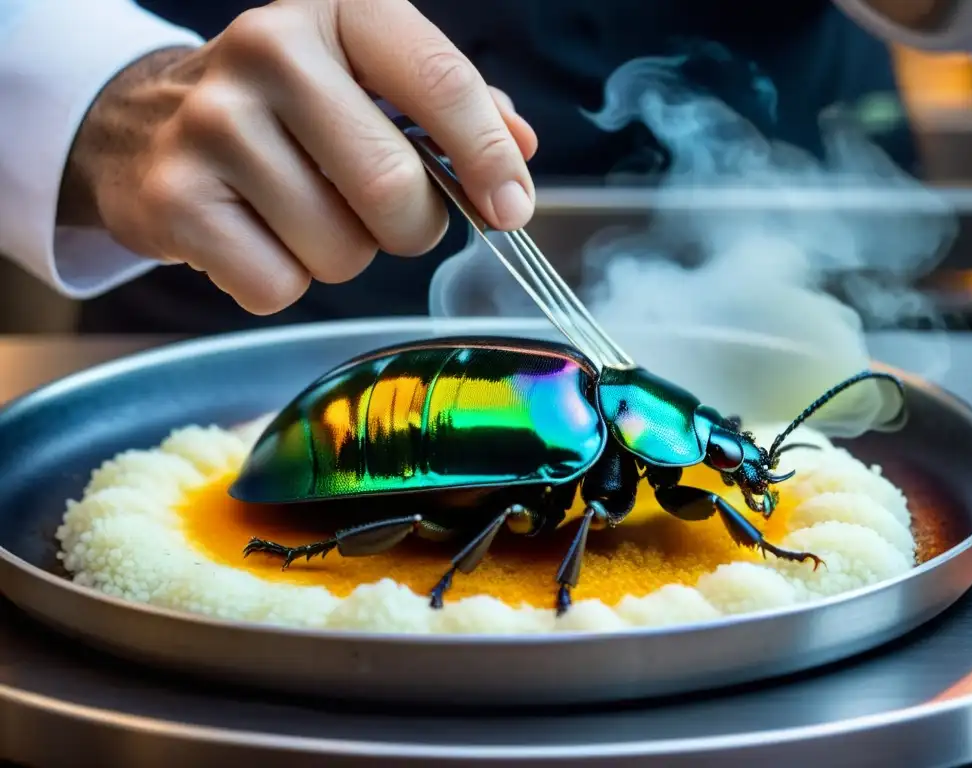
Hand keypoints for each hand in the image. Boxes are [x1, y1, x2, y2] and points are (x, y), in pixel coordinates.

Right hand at [58, 0, 537, 314]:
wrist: (143, 124)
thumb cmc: (284, 108)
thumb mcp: (365, 77)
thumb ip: (446, 105)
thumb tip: (519, 147)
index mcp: (337, 11)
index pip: (440, 83)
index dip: (489, 158)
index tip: (511, 209)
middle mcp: (269, 51)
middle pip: (393, 187)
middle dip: (409, 226)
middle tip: (385, 216)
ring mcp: (212, 125)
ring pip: (339, 250)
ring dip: (341, 255)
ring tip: (302, 213)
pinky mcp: (174, 198)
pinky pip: (278, 286)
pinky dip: (282, 280)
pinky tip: (256, 236)